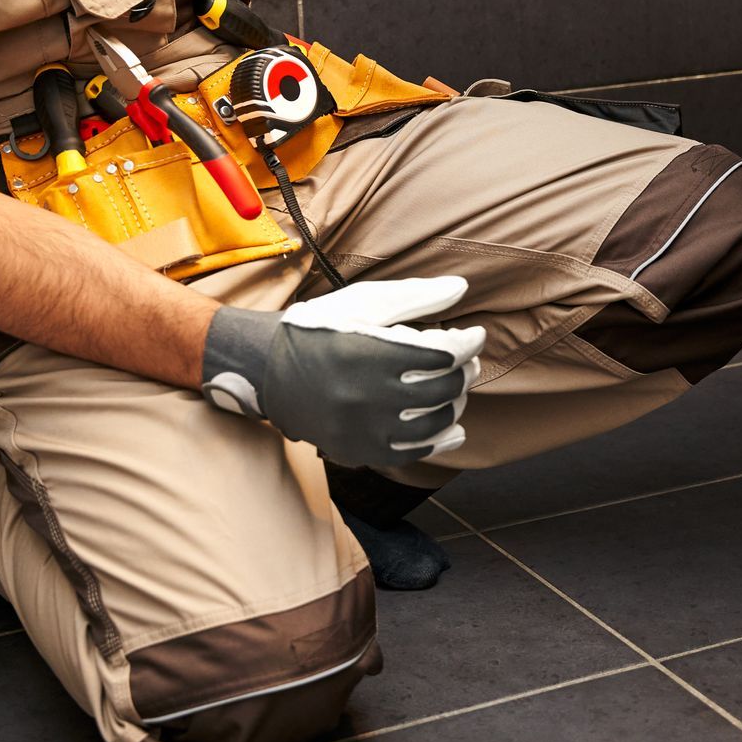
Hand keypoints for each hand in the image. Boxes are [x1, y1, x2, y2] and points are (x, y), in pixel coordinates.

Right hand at [200, 276, 485, 468]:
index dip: (468, 343)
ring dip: (455, 403)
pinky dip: (438, 441)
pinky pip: (410, 453)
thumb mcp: (363, 301)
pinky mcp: (357, 450)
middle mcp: (367, 396)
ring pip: (433, 424)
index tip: (474, 335)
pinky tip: (453, 428)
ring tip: (454, 386)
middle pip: (443, 389)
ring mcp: (362, 429)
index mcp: (370, 353)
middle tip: (466, 360)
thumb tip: (461, 288)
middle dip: (464, 371)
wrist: (267, 368)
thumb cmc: (319, 327)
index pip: (443, 354)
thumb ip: (415, 296)